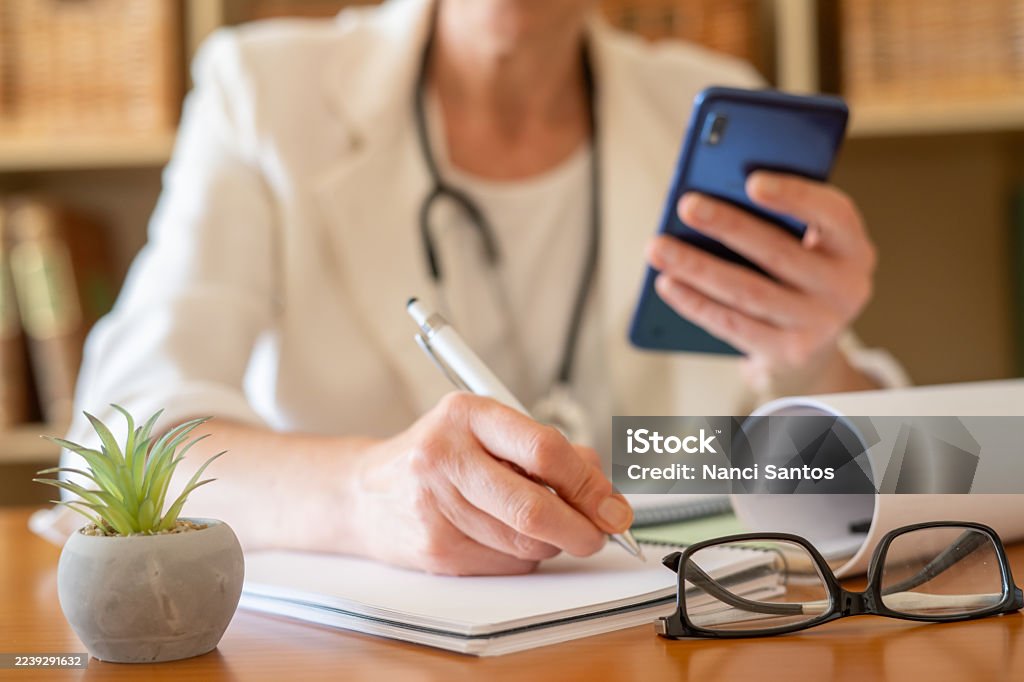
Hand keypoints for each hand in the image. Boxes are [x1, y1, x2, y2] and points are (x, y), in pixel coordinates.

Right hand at [349, 392, 631, 575]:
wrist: (366, 493)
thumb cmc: (439, 455)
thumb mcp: (487, 430)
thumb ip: (546, 450)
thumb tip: (603, 492)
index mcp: (467, 415)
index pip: (544, 450)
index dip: (588, 483)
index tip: (611, 503)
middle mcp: (446, 457)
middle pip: (535, 510)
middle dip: (582, 529)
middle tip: (599, 532)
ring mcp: (436, 508)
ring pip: (526, 545)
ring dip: (552, 543)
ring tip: (539, 523)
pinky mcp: (435, 551)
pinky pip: (506, 566)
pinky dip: (522, 558)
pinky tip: (504, 536)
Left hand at [646, 171, 877, 394]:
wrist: (811, 346)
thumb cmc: (797, 273)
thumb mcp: (805, 244)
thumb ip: (777, 219)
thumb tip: (713, 198)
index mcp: (853, 248)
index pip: (832, 214)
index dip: (794, 196)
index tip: (751, 181)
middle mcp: (846, 288)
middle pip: (779, 253)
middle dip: (728, 226)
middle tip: (687, 204)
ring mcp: (819, 325)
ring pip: (748, 292)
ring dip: (697, 267)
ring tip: (658, 247)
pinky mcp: (787, 353)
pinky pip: (732, 324)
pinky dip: (695, 303)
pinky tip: (667, 283)